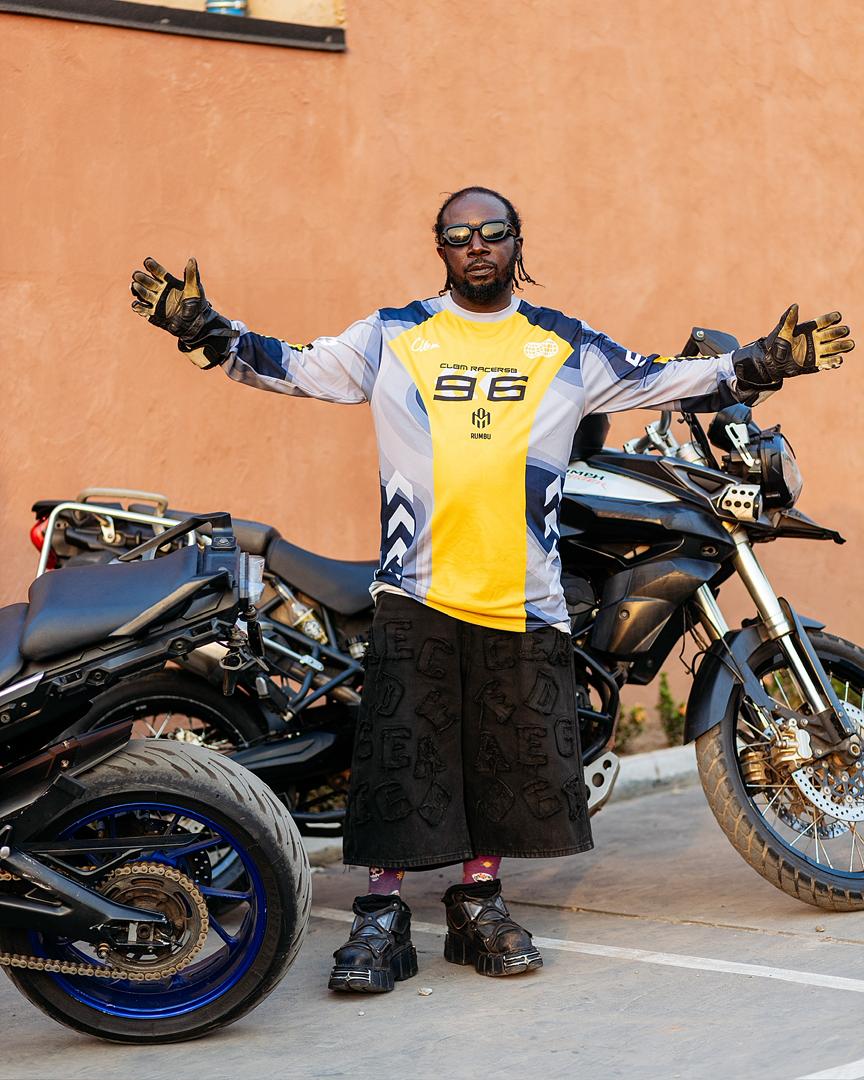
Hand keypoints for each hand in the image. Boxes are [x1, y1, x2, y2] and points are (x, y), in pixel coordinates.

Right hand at [130, 257, 209, 340]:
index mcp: (169, 282)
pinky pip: (143, 309)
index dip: (152, 266)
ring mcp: (156, 302)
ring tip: (135, 286)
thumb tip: (192, 259)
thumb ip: (191, 275)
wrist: (196, 323)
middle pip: (147, 282)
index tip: (147, 261)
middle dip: (141, 278)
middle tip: (136, 275)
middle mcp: (160, 290)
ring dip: (138, 290)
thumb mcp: (195, 289)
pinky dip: (138, 307)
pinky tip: (136, 305)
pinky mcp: (154, 314)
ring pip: (143, 294)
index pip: (158, 272)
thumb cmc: (197, 304)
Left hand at [734, 304, 853, 389]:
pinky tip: (838, 361)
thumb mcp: (782, 331)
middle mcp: (817, 339)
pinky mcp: (816, 363)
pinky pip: (828, 362)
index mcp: (810, 328)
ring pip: (834, 348)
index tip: (837, 317)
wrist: (771, 362)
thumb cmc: (775, 343)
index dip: (832, 318)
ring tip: (850, 344)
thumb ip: (789, 319)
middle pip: (833, 334)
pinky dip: (834, 362)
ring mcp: (818, 351)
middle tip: (845, 331)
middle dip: (840, 332)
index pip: (824, 321)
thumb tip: (795, 306)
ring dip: (843, 346)